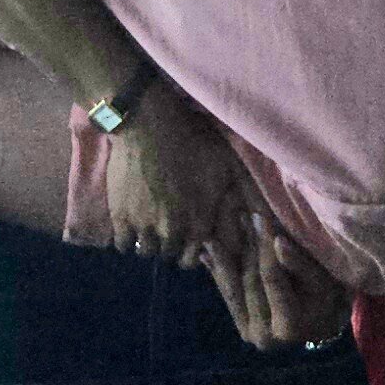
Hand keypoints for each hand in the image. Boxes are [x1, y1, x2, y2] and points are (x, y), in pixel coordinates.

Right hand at [103, 79, 264, 274]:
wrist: (149, 124)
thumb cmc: (192, 141)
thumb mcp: (228, 166)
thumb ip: (246, 197)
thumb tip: (264, 220)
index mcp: (200, 223)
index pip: (194, 260)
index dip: (190, 250)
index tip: (186, 236)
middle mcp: (173, 231)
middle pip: (170, 256)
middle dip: (170, 245)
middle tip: (167, 228)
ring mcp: (145, 226)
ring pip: (146, 252)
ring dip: (149, 243)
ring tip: (148, 226)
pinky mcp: (121, 217)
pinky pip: (122, 245)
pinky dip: (126, 238)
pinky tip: (131, 224)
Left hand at [207, 211, 347, 354]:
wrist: (322, 325)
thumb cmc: (330, 300)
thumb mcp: (322, 283)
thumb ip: (300, 265)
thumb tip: (278, 243)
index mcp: (288, 327)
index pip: (271, 277)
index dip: (265, 246)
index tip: (261, 216)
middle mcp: (264, 336)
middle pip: (251, 281)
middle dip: (247, 245)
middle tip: (241, 214)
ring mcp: (249, 333)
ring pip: (234, 288)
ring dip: (223, 258)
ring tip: (213, 233)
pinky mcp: (241, 327)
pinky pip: (228, 295)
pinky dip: (217, 273)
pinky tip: (206, 254)